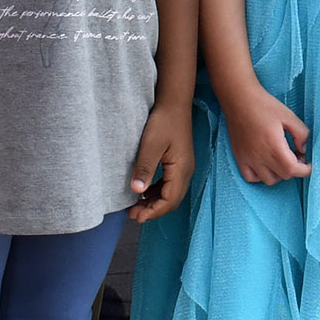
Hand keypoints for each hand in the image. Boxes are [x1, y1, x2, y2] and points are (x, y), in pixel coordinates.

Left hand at [126, 100, 193, 222]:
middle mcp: (186, 172)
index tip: (137, 217)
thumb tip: (137, 191)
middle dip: (153, 211)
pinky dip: (157, 192)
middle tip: (133, 215)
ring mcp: (184, 167)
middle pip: (172, 201)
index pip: (169, 201)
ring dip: (154, 202)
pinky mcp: (179, 162)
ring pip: (171, 194)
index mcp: (181, 170)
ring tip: (136, 206)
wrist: (174, 102)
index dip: (153, 212)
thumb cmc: (164, 121)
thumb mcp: (151, 145)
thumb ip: (145, 168)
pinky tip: (144, 191)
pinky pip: (169, 184)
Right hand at [225, 87, 312, 185]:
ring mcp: (247, 159)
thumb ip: (302, 134)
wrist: (239, 99)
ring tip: (282, 160)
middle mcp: (259, 156)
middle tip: (297, 155)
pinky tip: (266, 164)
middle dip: (294, 169)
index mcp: (274, 145)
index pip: (292, 170)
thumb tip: (304, 150)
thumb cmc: (265, 105)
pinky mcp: (239, 157)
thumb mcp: (289, 116)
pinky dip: (260, 176)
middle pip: (283, 176)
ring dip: (279, 174)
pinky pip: (250, 178)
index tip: (309, 164)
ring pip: (268, 180)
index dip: (305, 170)